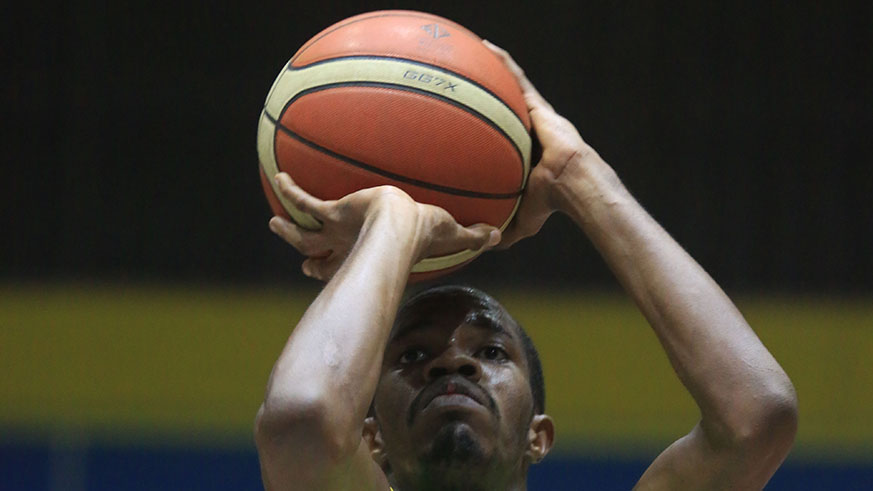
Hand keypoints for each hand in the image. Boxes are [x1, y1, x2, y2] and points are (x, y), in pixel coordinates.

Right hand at [269, 173, 500, 280]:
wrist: (400, 225)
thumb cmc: (424, 233)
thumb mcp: (450, 232)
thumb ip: (471, 236)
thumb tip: (499, 236)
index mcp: (369, 255)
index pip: (351, 268)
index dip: (340, 273)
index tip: (330, 273)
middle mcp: (348, 247)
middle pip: (320, 259)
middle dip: (310, 260)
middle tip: (304, 262)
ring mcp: (336, 231)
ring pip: (303, 236)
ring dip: (289, 231)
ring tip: (275, 222)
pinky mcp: (332, 212)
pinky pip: (305, 200)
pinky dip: (291, 189)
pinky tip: (280, 175)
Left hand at [484, 40, 599, 247]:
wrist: (572, 185)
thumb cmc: (552, 203)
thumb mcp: (524, 219)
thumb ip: (506, 229)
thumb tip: (486, 245)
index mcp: (525, 152)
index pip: (504, 134)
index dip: (490, 125)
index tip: (469, 120)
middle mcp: (530, 129)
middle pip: (506, 105)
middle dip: (489, 91)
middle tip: (464, 79)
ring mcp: (536, 116)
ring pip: (511, 86)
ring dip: (494, 68)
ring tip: (474, 51)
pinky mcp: (540, 107)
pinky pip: (518, 79)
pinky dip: (504, 63)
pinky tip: (488, 48)